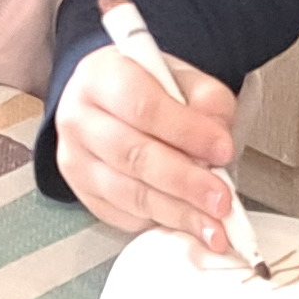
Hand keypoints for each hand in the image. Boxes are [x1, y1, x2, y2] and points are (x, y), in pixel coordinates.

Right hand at [55, 40, 239, 247]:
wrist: (113, 105)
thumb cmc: (148, 91)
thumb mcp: (184, 79)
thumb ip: (207, 102)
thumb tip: (218, 142)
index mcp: (102, 76)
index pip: (142, 106)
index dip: (186, 131)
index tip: (222, 150)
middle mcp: (80, 117)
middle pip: (133, 155)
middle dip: (185, 181)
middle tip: (221, 198)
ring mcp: (76, 159)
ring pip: (128, 193)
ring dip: (177, 211)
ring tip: (213, 223)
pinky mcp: (84, 193)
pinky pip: (124, 215)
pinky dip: (160, 222)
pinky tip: (188, 223)